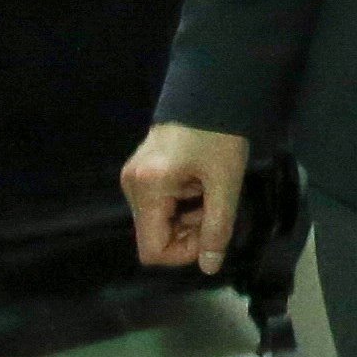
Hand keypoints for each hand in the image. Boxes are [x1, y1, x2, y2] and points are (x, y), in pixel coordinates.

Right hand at [122, 122, 250, 273]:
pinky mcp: (140, 171)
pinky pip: (157, 205)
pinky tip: (197, 185)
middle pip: (153, 236)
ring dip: (185, 218)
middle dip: (187, 232)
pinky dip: (179, 205)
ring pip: (157, 222)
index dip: (183, 253)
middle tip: (213, 206)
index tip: (209, 231)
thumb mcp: (225, 184)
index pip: (152, 250)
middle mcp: (131, 185)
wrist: (209, 90)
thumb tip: (209, 266)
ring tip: (208, 191)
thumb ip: (217, 229)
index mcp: (148, 188)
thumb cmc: (219, 135)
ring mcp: (132, 177)